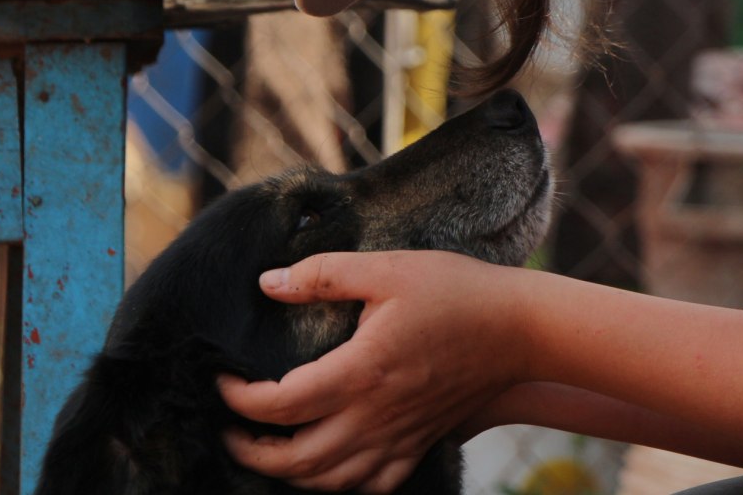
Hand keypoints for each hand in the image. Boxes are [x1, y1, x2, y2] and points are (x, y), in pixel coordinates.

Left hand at [219, 250, 531, 492]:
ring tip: (268, 450)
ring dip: (288, 474)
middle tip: (229, 429)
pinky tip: (329, 469)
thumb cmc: (457, 292)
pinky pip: (374, 485)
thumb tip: (267, 283)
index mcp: (361, 372)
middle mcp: (375, 416)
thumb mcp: (388, 268)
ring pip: (330, 482)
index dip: (239, 398)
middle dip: (249, 451)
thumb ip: (323, 275)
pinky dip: (341, 486)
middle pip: (295, 460)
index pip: (280, 403)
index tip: (221, 379)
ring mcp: (399, 436)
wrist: (520, 329)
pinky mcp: (420, 442)